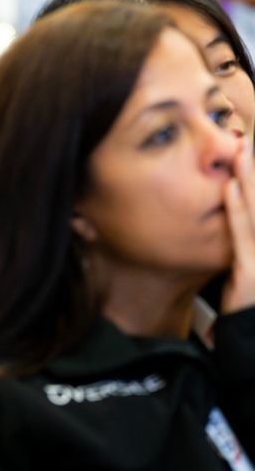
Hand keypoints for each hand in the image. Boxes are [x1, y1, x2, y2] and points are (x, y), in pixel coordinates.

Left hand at [223, 144, 254, 313]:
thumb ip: (246, 235)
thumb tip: (235, 197)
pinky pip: (244, 234)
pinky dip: (238, 208)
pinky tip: (231, 187)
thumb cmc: (252, 305)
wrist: (253, 343)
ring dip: (252, 179)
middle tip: (251, 143)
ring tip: (243, 152)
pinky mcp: (253, 272)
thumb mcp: (250, 265)